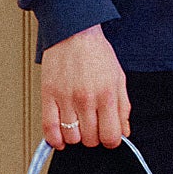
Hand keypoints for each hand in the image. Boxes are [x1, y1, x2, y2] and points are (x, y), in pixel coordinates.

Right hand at [41, 25, 130, 149]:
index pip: (111, 136)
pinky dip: (55, 140)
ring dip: (76, 137)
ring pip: (72, 137)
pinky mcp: (48, 96)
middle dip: (94, 137)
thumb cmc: (96, 53)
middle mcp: (86, 99)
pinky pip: (49, 128)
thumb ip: (123, 107)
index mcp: (106, 95)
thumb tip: (124, 131)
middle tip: (93, 126)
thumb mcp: (118, 78)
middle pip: (91, 139)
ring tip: (78, 126)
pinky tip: (61, 139)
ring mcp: (66, 99)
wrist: (73, 32)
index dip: (112, 141)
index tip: (109, 137)